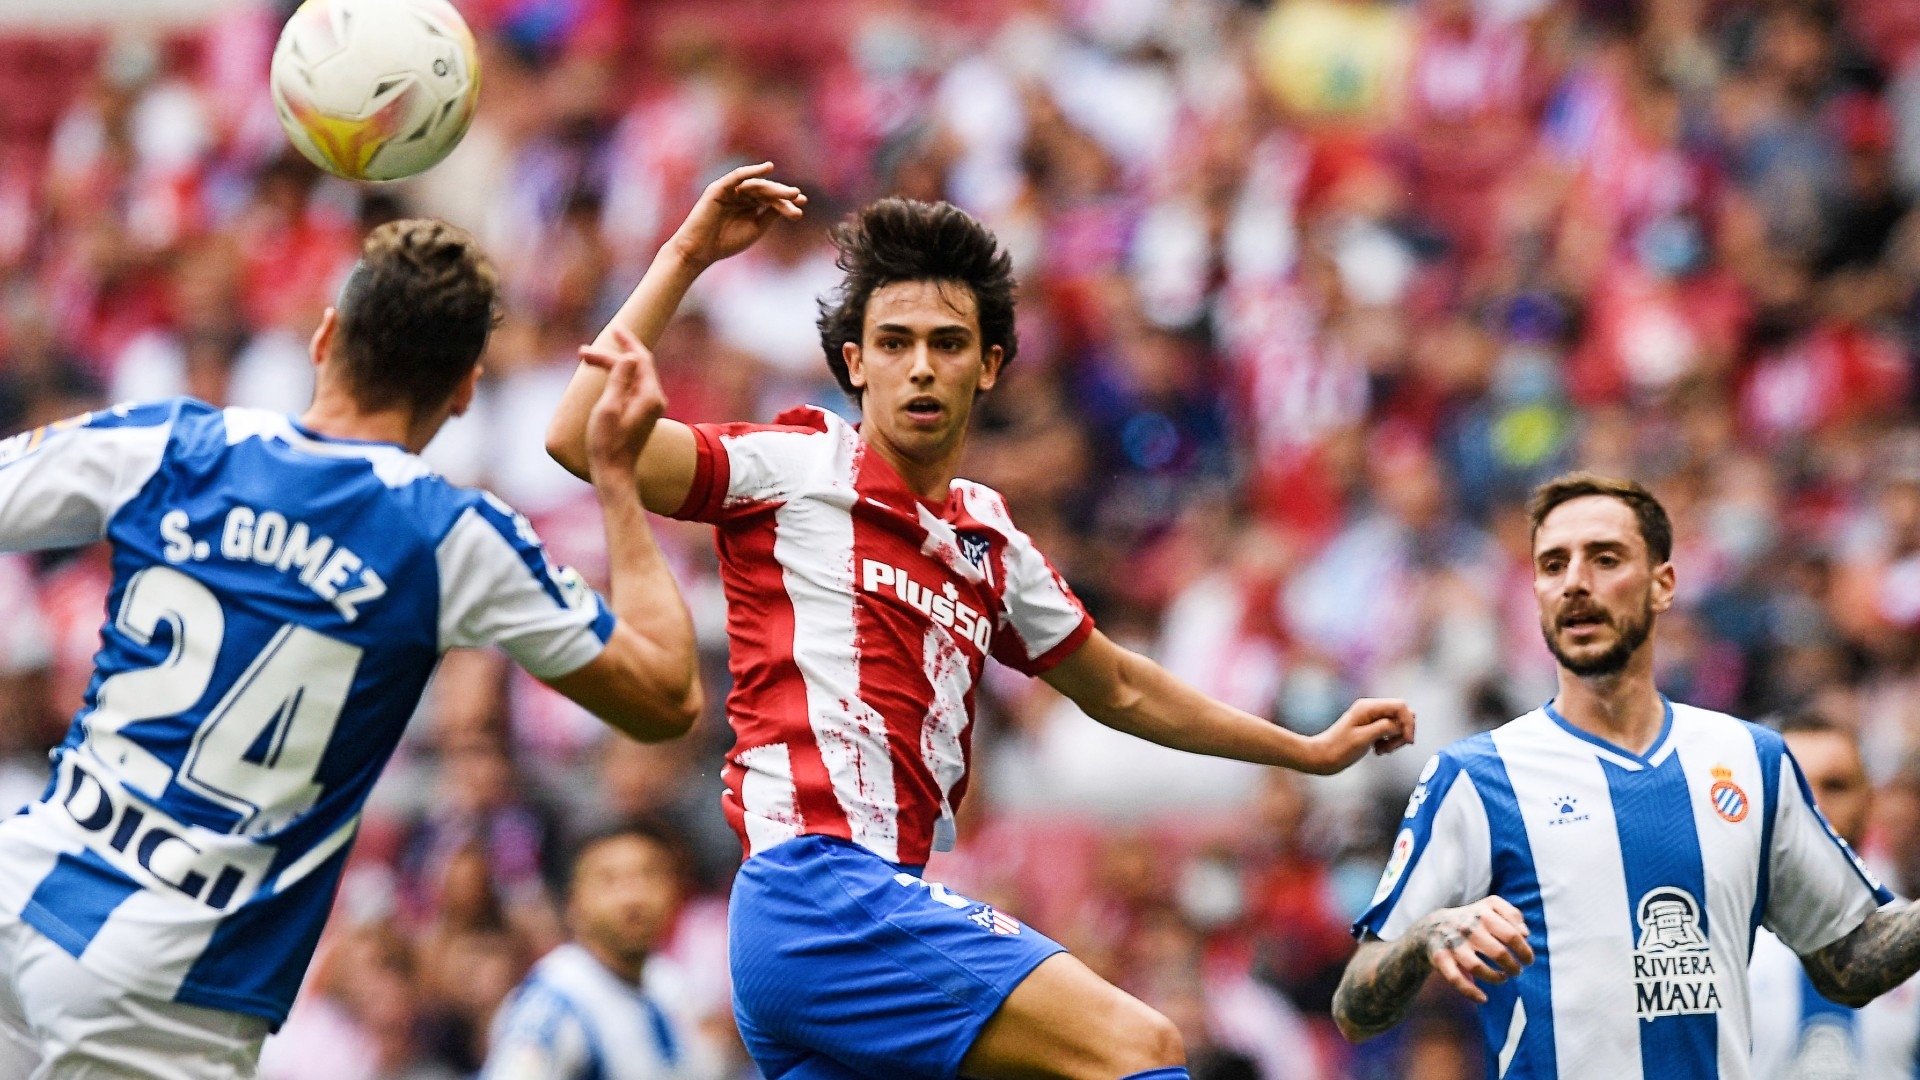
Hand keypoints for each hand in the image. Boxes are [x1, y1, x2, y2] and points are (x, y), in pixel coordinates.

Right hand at [581, 327, 667, 477]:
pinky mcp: (642, 414)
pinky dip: (616, 378)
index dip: (626, 343)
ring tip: (587, 360)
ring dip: (612, 365)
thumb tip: (629, 357)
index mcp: (650, 396)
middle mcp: (655, 400)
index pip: (640, 359)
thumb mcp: (608, 409)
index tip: (613, 330)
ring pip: (633, 376)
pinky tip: (601, 376)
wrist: (614, 473)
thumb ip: (618, 380)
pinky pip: (630, 387)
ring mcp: (650, 407)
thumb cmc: (607, 444)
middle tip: (584, 351)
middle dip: (613, 354)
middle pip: (637, 365)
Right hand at [668, 162, 806, 268]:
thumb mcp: (755, 228)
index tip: (803, 203)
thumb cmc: (726, 242)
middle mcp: (740, 196)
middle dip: (782, 194)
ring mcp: (730, 191)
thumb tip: (789, 203)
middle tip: (799, 197)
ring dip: (773, 188)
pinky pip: (737, 177)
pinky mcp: (719, 188)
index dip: (786, 201)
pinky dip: (752, 172)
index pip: (771, 200)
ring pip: (756, 185)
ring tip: (790, 192)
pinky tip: (767, 169)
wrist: (700, 251)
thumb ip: (770, 214)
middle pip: (766, 191)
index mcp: (749, 206)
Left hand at [1304, 698, 1415, 773]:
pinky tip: (1378, 751)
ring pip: (1397, 725)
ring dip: (1395, 740)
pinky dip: (1389, 742)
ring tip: (1381, 751)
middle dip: (1402, 733)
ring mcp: (1371, 718)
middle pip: (1401, 715)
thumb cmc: (1338, 749)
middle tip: (1389, 748)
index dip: (1409, 723)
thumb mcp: (1363, 738)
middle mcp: (1371, 709)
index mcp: (1368, 707)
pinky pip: (1389, 732)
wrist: (1320, 757)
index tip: (1408, 742)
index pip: (1401, 706)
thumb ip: (1384, 728)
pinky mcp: (1370, 728)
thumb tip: (1401, 724)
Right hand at [1413, 897, 1534, 1003]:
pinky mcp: (1441, 958)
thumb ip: (1512, 914)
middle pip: (1499, 953)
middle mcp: (1468, 928)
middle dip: (1513, 967)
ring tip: (1503, 978)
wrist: (1431, 927)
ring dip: (1496, 978)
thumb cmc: (1471, 919)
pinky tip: (1484, 998)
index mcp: (1483, 913)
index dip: (1524, 951)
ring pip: (1478, 968)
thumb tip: (1526, 934)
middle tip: (1516, 971)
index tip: (1528, 960)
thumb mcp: (1490, 906)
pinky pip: (1456, 979)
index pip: (1512, 935)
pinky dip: (1471, 992)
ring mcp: (1453, 944)